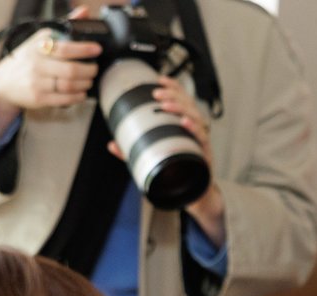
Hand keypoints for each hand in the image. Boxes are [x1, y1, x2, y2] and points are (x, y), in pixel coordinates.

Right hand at [0, 15, 101, 130]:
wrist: (4, 81)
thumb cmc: (28, 59)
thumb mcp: (41, 39)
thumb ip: (64, 26)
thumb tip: (84, 11)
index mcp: (39, 46)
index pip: (65, 48)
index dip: (84, 49)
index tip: (97, 49)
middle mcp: (37, 63)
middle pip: (71, 70)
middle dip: (89, 71)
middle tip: (94, 69)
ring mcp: (37, 81)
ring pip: (70, 85)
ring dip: (85, 84)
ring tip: (88, 81)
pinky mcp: (39, 97)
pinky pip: (65, 99)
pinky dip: (78, 96)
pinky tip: (81, 92)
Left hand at [107, 77, 225, 241]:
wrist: (194, 196)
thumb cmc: (177, 174)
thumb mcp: (152, 160)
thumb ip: (133, 152)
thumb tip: (111, 145)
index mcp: (183, 126)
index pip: (181, 100)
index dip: (172, 87)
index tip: (159, 79)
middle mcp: (194, 131)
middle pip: (188, 104)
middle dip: (173, 95)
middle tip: (156, 92)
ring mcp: (200, 142)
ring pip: (195, 117)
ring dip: (180, 108)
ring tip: (165, 104)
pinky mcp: (205, 153)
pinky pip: (202, 138)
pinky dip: (194, 129)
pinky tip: (184, 123)